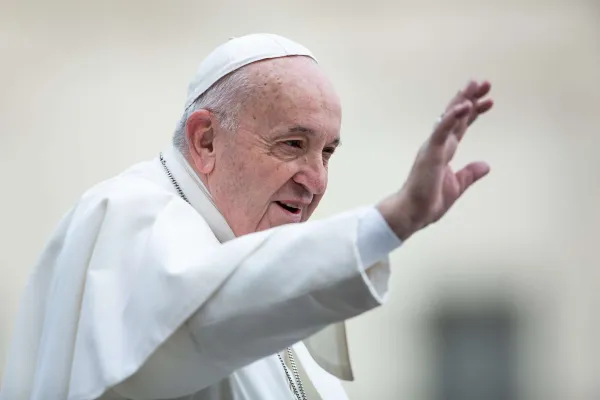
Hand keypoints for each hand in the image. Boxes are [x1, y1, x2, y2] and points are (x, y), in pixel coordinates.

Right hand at [377, 80, 493, 239]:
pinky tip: (464, 106)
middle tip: (484, 82)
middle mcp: (438, 144)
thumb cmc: (429, 200)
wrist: (414, 213)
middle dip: (469, 98)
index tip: (489, 101)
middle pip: (455, 116)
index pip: (461, 126)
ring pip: (449, 118)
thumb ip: (470, 173)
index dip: (474, 113)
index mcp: (444, 151)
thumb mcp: (457, 185)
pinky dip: (453, 118)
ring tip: (476, 85)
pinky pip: (442, 131)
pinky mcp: (430, 153)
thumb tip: (485, 165)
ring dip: (462, 100)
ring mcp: (433, 147)